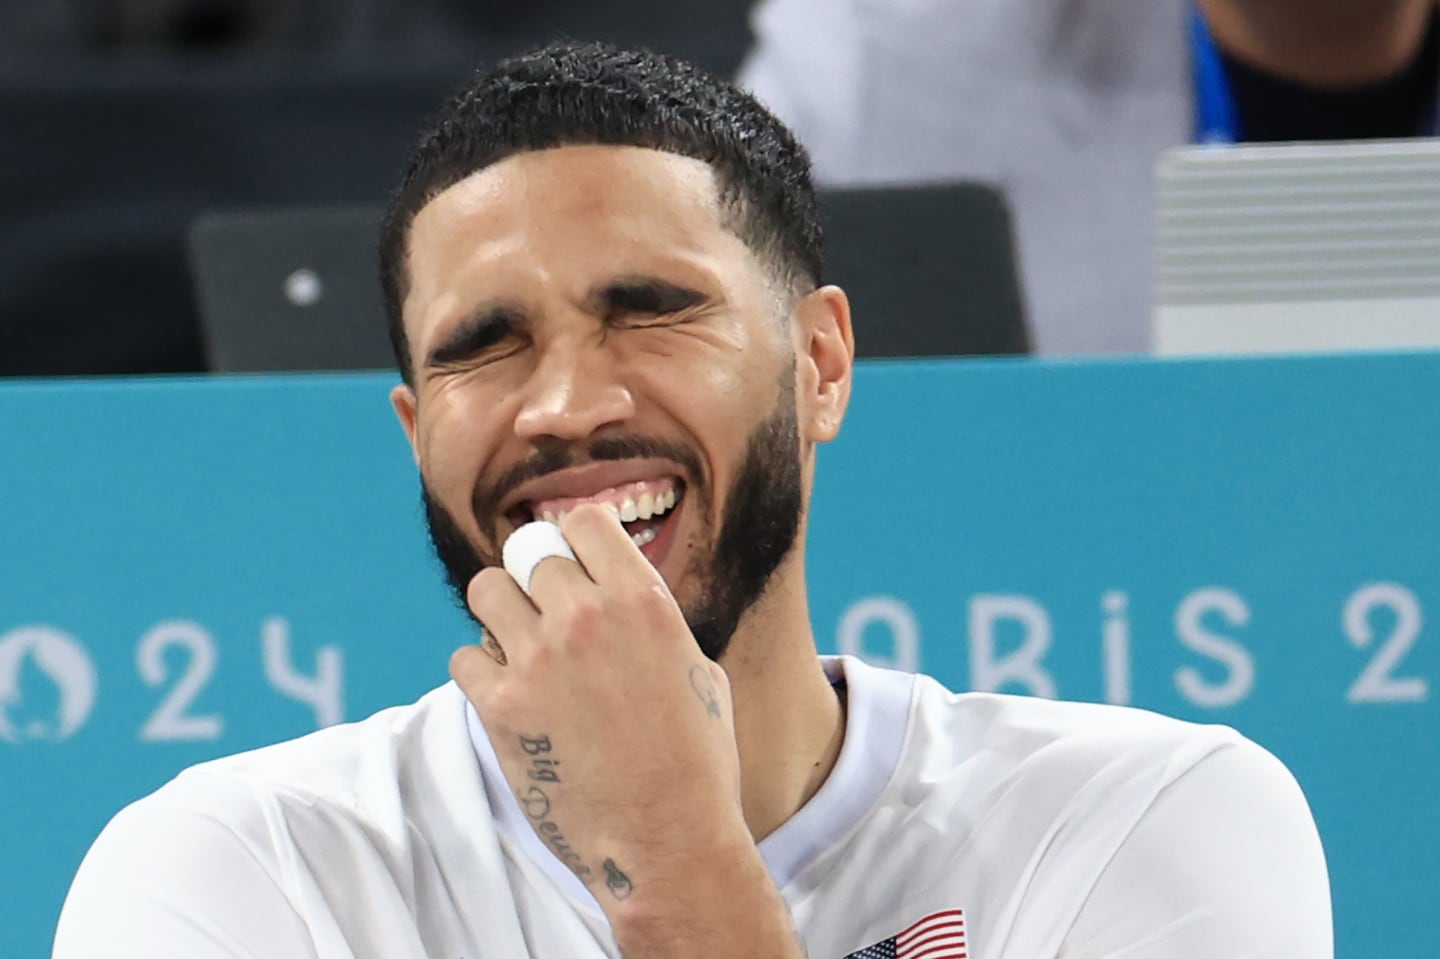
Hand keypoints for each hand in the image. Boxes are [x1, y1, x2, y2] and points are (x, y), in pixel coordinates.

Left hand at [452, 503, 744, 904]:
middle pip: (528, 551)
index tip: (574, 564)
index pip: (582, 519)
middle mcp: (586, 617)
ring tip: (518, 646)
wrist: (667, 839)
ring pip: (485, 590)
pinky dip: (481, 673)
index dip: (574, 540)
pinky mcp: (501, 707)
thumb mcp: (697, 668)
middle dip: (536, 580)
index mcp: (641, 600)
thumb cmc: (696, 761)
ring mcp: (538, 660)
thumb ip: (652, 621)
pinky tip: (509, 696)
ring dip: (499, 612)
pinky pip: (464, 657)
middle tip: (546, 617)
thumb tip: (621, 599)